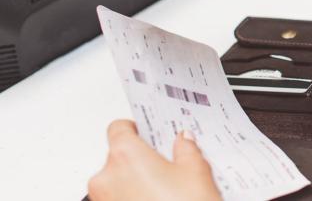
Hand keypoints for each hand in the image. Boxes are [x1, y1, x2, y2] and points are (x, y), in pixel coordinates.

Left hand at [88, 120, 220, 200]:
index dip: (135, 128)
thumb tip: (183, 141)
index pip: (119, 128)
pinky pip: (117, 200)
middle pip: (117, 156)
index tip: (147, 131)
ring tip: (165, 190)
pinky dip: (131, 199)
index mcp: (125, 155)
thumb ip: (186, 149)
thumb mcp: (196, 172)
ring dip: (134, 182)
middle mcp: (106, 177)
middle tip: (166, 165)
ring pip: (116, 182)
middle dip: (139, 160)